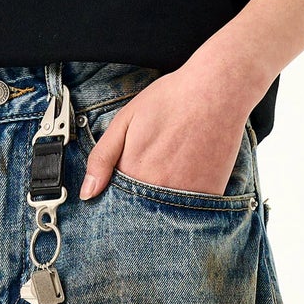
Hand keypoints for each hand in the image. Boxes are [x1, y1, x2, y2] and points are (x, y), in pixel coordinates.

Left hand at [78, 56, 253, 199]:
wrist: (217, 90)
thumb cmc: (171, 99)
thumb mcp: (125, 121)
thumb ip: (103, 158)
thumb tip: (87, 194)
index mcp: (132, 173)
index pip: (116, 202)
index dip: (119, 193)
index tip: (129, 177)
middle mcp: (157, 190)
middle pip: (141, 211)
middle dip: (142, 201)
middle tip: (156, 166)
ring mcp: (185, 195)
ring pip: (166, 214)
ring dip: (164, 202)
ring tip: (173, 167)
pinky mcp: (209, 195)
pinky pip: (193, 210)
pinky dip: (189, 200)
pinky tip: (190, 172)